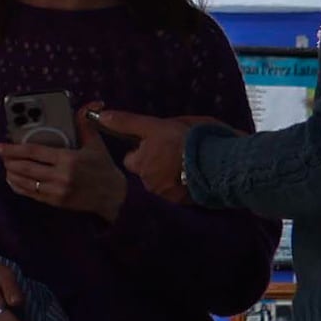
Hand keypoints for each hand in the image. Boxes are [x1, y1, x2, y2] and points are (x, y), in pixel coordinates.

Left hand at [0, 128, 128, 217]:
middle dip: (9, 160)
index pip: (34, 152)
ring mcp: (57, 191)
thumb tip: (93, 104)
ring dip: (11, 173)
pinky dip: (19, 186)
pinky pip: (31, 194)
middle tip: (0, 154)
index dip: (13, 149)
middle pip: (25, 167)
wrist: (114, 196)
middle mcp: (61, 176)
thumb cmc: (103, 167)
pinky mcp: (56, 202)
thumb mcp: (95, 143)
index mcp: (68, 159)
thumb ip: (86, 123)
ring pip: (25, 182)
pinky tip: (13, 180)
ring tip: (6, 165)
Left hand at [85, 106, 222, 204]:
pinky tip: (195, 177)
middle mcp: (149, 183)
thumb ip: (128, 122)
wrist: (218, 163)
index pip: (131, 159)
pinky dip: (184, 187)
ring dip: (170, 177)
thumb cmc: (187, 141)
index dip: (142, 151)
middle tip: (175, 154)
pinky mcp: (182, 204)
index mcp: (141, 164)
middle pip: (146, 173)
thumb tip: (102, 116)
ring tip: (187, 165)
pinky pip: (178, 195)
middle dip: (156, 165)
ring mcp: (165, 196)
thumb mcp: (156, 125)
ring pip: (161, 185)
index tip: (156, 145)